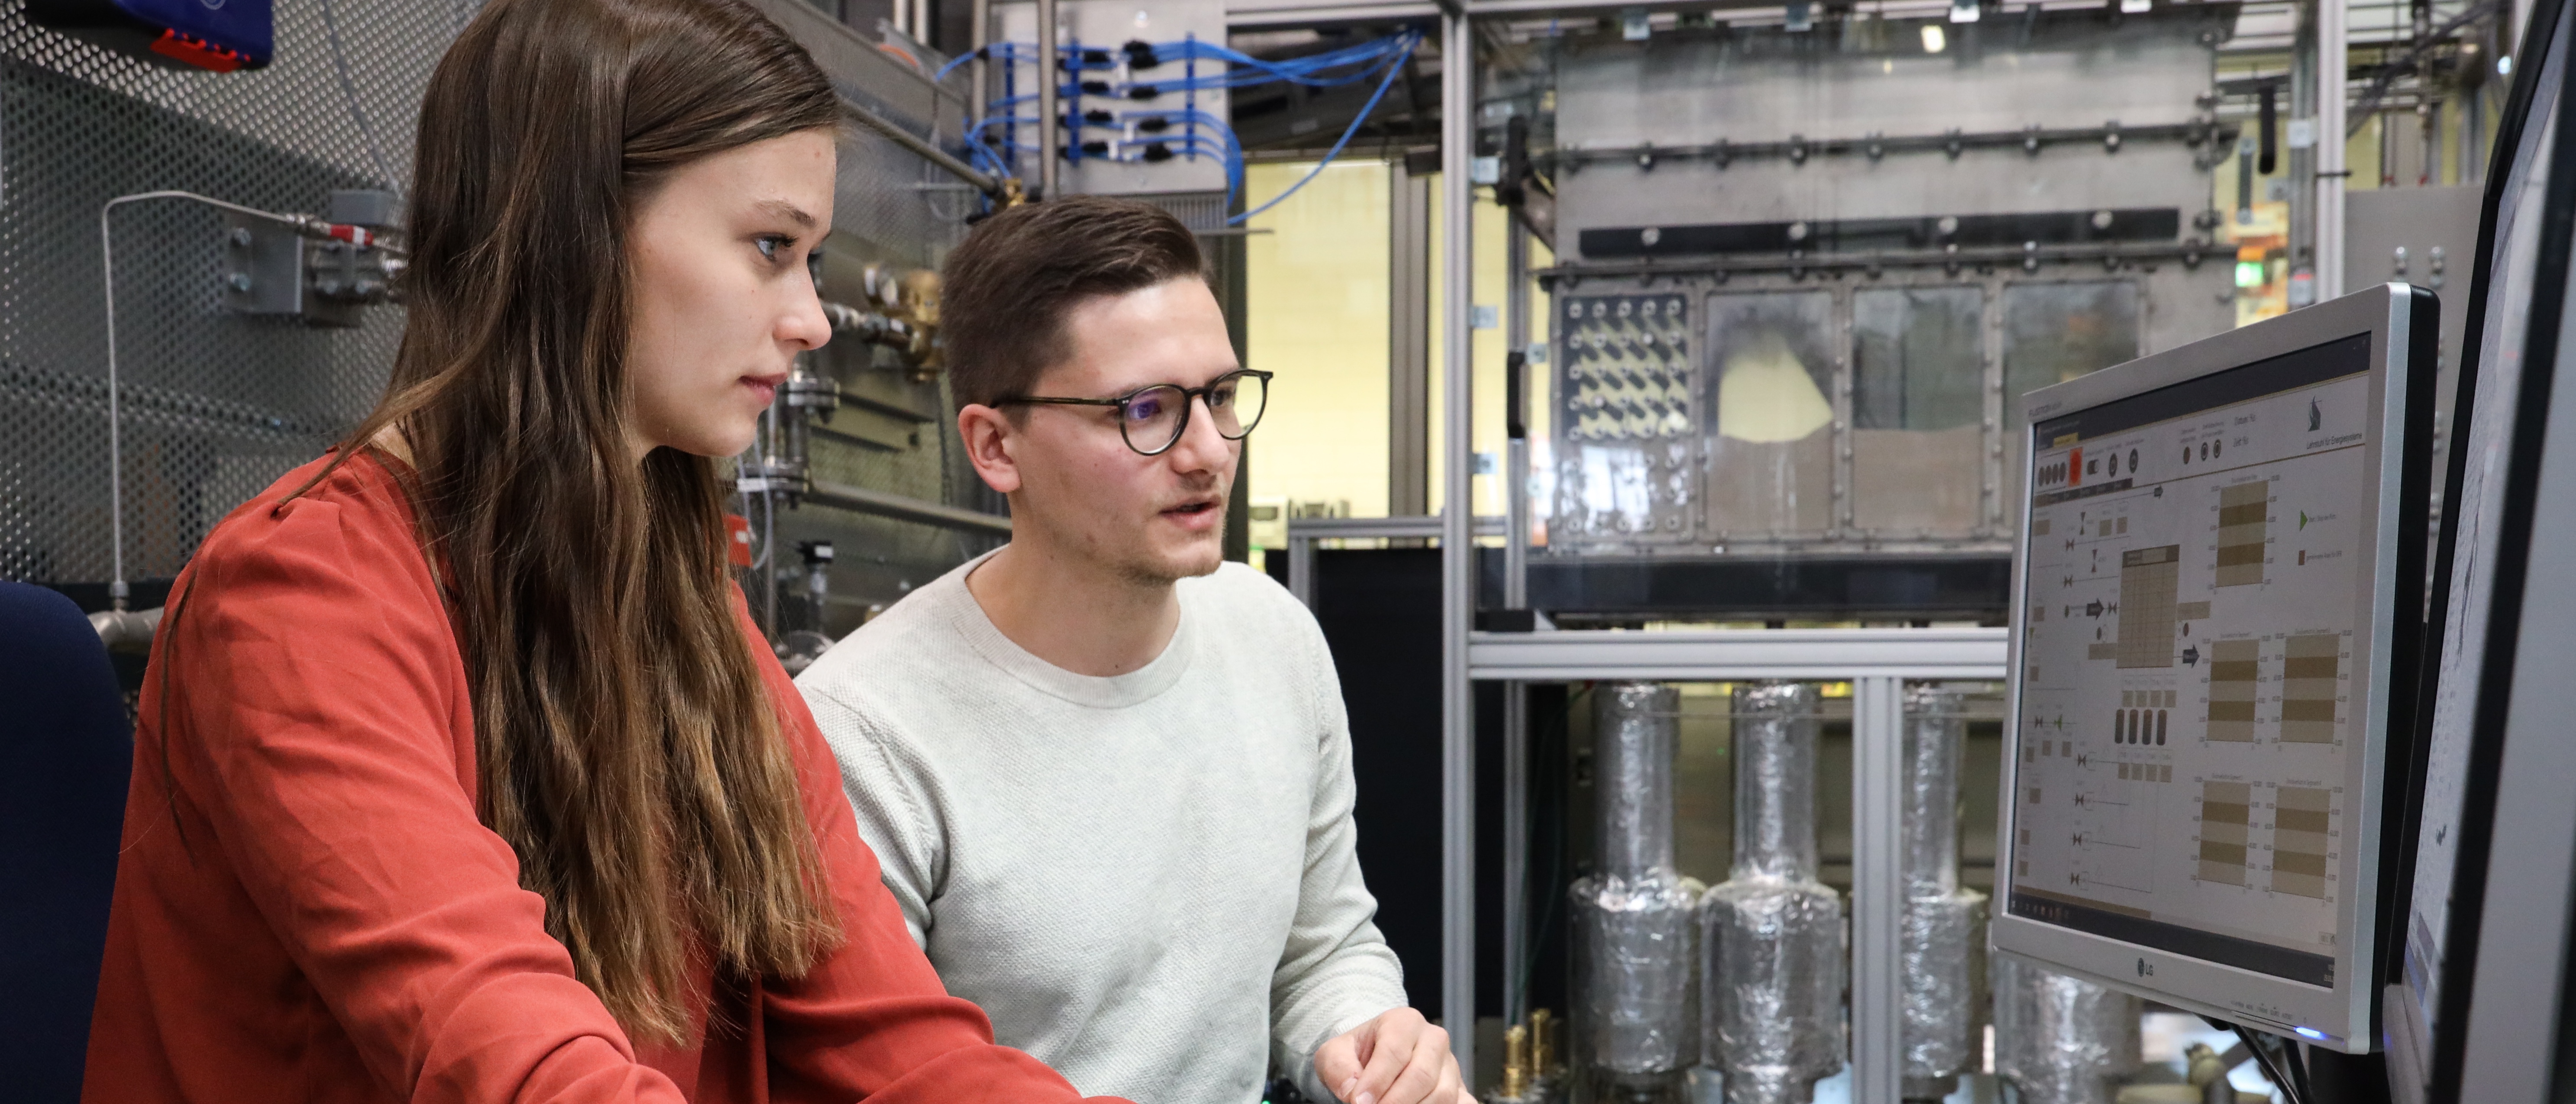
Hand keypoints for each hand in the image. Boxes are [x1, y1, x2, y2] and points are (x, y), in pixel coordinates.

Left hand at [1312, 1007, 1463, 1103]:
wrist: (1376, 1056)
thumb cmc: (1358, 1055)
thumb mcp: (1335, 1054)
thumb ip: (1338, 1069)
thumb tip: (1352, 1092)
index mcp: (1404, 1022)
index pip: (1394, 1053)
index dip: (1376, 1082)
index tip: (1358, 1102)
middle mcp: (1433, 1039)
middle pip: (1422, 1076)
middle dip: (1395, 1102)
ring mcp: (1451, 1065)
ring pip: (1442, 1094)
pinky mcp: (1461, 1088)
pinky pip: (1464, 1103)